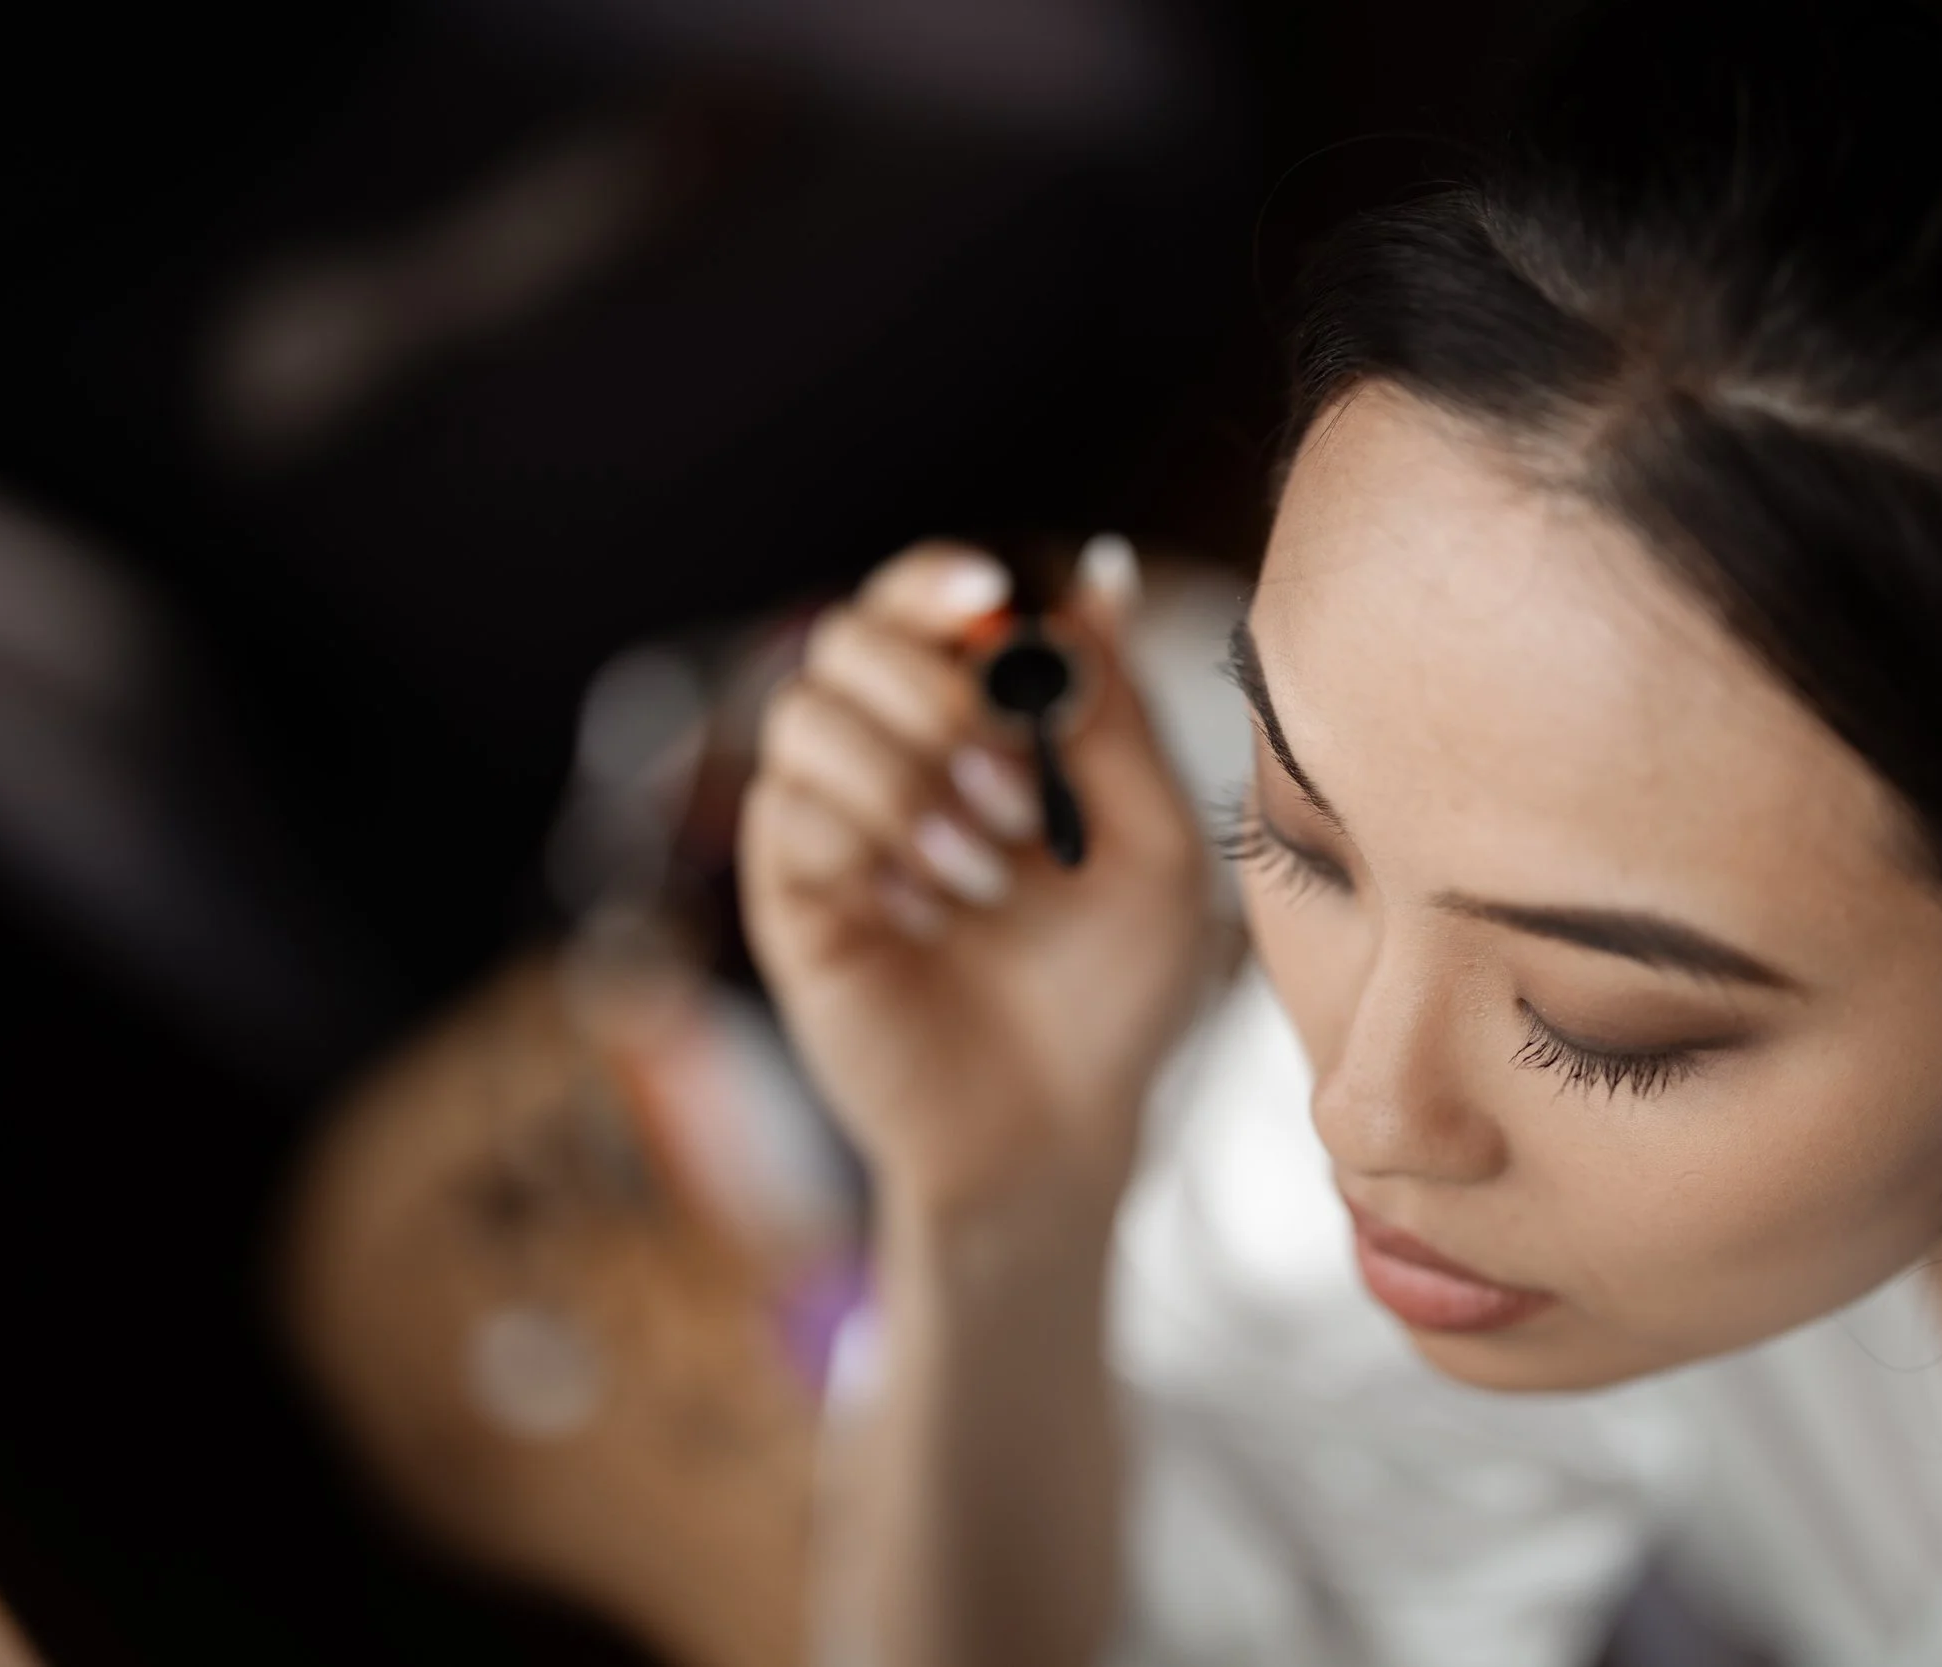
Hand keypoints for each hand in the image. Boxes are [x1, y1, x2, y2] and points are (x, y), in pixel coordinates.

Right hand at [740, 540, 1212, 1233]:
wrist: (1062, 1125)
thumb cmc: (1117, 986)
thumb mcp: (1154, 840)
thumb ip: (1118, 711)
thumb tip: (1101, 570)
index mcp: (973, 726)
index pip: (917, 602)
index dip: (937, 580)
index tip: (992, 594)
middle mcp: (886, 758)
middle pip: (845, 639)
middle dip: (934, 695)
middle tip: (1014, 790)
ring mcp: (828, 826)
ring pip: (804, 717)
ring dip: (905, 780)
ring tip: (986, 876)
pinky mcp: (790, 900)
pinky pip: (787, 816)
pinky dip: (868, 848)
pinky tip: (926, 915)